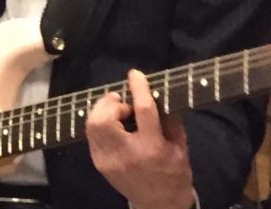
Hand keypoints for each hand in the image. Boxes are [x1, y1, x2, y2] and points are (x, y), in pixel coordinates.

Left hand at [86, 69, 193, 208]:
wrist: (159, 205)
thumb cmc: (173, 172)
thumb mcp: (180, 145)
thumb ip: (170, 118)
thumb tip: (156, 92)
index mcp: (152, 148)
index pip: (143, 111)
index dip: (138, 88)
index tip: (134, 74)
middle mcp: (126, 155)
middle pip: (104, 119)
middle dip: (111, 103)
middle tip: (122, 101)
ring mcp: (108, 161)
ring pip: (92, 126)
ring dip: (102, 110)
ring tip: (117, 111)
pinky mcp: (99, 164)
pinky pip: (91, 135)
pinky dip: (99, 123)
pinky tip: (112, 124)